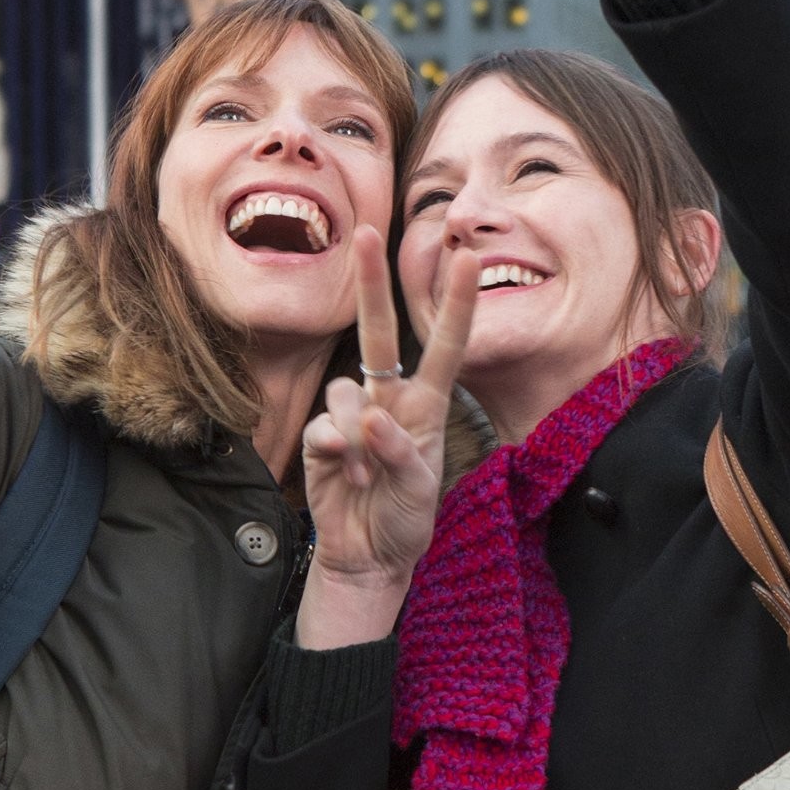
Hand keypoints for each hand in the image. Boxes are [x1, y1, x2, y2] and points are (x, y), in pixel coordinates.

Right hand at [296, 227, 475, 649]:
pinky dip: (335, 453)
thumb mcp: (419, 490)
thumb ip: (400, 451)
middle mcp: (389, 400)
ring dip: (356, 437)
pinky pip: (324, 427)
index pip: (445, 346)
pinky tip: (345, 479)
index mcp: (426, 406)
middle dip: (372, 284)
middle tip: (367, 232)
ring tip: (366, 477)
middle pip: (378, 334)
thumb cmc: (406, 520)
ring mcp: (352, 416)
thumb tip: (370, 417)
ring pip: (344, 392)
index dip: (455, 303)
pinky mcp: (321, 438)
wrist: (369, 557)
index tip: (468, 259)